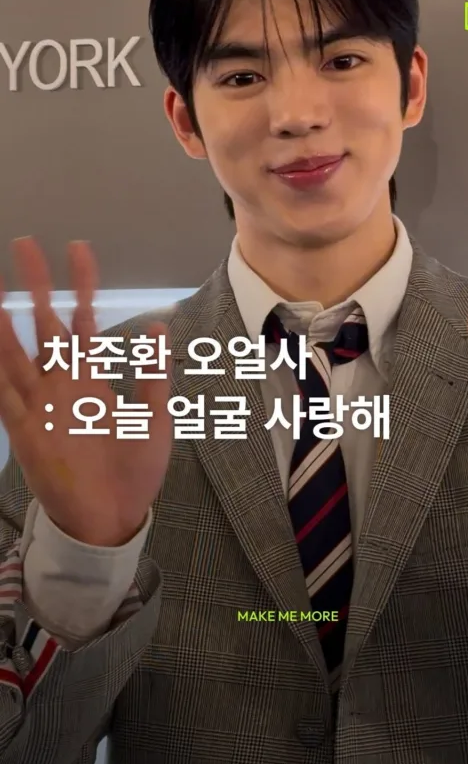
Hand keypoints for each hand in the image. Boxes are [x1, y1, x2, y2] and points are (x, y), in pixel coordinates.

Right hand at [0, 239, 173, 545]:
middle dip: (36, 285)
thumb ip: (152, 374)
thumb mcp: (155, 418)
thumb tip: (158, 325)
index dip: (82, 284)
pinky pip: (5, 393)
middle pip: (44, 324)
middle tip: (25, 244)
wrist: (114, 519)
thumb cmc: (134, 471)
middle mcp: (62, 385)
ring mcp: (41, 406)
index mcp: (91, 378)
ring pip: (17, 351)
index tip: (78, 249)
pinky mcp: (26, 431)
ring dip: (6, 319)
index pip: (83, 319)